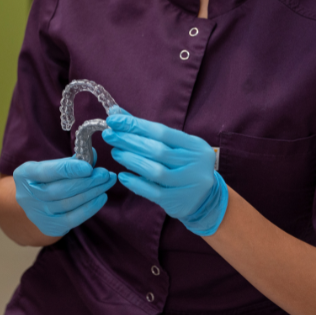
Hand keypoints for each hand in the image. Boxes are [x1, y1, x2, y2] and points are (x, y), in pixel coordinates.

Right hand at [14, 156, 117, 237]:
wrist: (32, 203)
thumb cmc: (44, 180)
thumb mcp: (49, 166)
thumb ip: (69, 161)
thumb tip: (92, 155)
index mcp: (24, 174)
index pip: (46, 171)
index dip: (68, 169)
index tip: (89, 167)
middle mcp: (28, 196)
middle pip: (60, 190)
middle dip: (86, 181)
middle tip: (104, 174)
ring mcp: (38, 214)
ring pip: (68, 204)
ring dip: (91, 193)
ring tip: (107, 183)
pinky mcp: (49, 226)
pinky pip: (72, 219)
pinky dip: (89, 208)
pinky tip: (101, 197)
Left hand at [101, 108, 227, 235]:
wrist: (206, 198)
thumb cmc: (183, 165)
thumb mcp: (174, 145)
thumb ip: (146, 130)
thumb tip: (117, 113)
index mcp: (195, 145)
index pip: (162, 131)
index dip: (136, 125)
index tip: (114, 119)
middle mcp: (195, 164)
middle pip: (157, 150)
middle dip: (129, 141)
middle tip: (109, 135)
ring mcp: (188, 184)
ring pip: (155, 171)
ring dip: (131, 160)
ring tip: (115, 153)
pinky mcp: (178, 201)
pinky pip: (153, 192)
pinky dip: (136, 183)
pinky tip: (122, 176)